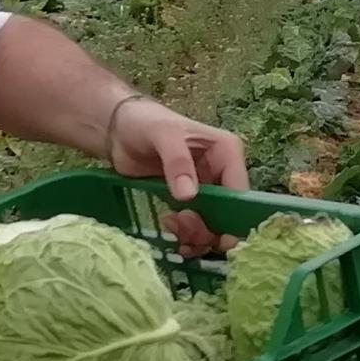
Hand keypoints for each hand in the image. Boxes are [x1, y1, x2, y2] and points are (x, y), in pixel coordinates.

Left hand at [106, 98, 249, 256]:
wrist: (119, 130)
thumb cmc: (144, 123)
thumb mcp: (163, 134)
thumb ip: (177, 162)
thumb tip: (189, 196)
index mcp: (227, 152)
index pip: (240, 192)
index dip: (232, 218)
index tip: (215, 237)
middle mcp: (222, 172)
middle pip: (229, 214)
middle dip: (209, 228)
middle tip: (181, 223)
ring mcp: (206, 189)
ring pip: (213, 225)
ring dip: (195, 234)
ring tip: (170, 223)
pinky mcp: (188, 201)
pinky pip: (196, 227)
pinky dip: (186, 235)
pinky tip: (169, 226)